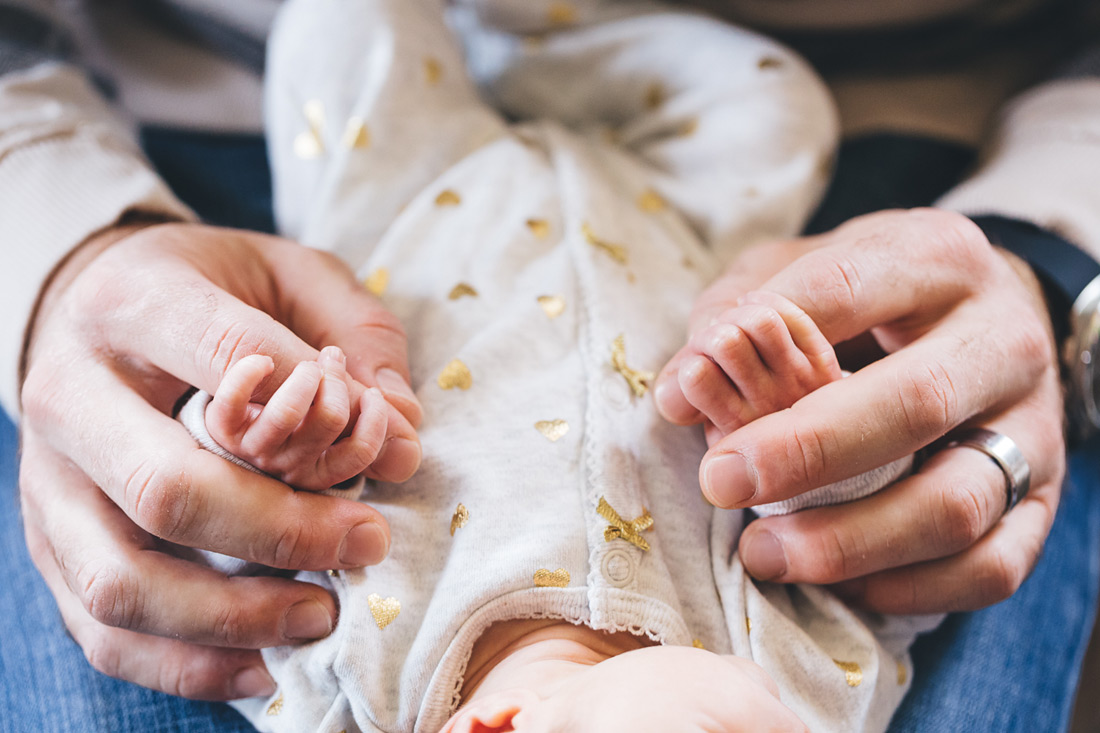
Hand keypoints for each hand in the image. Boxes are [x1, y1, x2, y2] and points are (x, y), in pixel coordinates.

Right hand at [19, 221, 422, 698]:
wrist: (95, 303)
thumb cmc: (211, 289)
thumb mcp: (292, 274)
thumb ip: (356, 335)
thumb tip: (402, 438)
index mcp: (132, 303)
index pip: (228, 358)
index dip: (317, 409)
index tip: (387, 450)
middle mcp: (70, 394)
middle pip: (167, 490)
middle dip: (283, 530)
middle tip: (366, 542)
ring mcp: (48, 479)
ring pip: (122, 580)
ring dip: (234, 615)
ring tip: (321, 613)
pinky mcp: (48, 543)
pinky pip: (102, 632)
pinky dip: (188, 665)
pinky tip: (267, 663)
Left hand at [656, 209, 1063, 613]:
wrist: (995, 316)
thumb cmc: (874, 298)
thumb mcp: (803, 269)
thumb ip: (735, 312)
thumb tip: (680, 394)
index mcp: (933, 259)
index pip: (844, 290)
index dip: (760, 344)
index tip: (690, 404)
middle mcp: (998, 339)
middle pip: (914, 402)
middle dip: (807, 452)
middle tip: (722, 483)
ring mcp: (1031, 424)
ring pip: (957, 500)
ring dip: (852, 542)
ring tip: (765, 553)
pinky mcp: (1044, 499)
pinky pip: (992, 564)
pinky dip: (914, 588)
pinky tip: (848, 587)